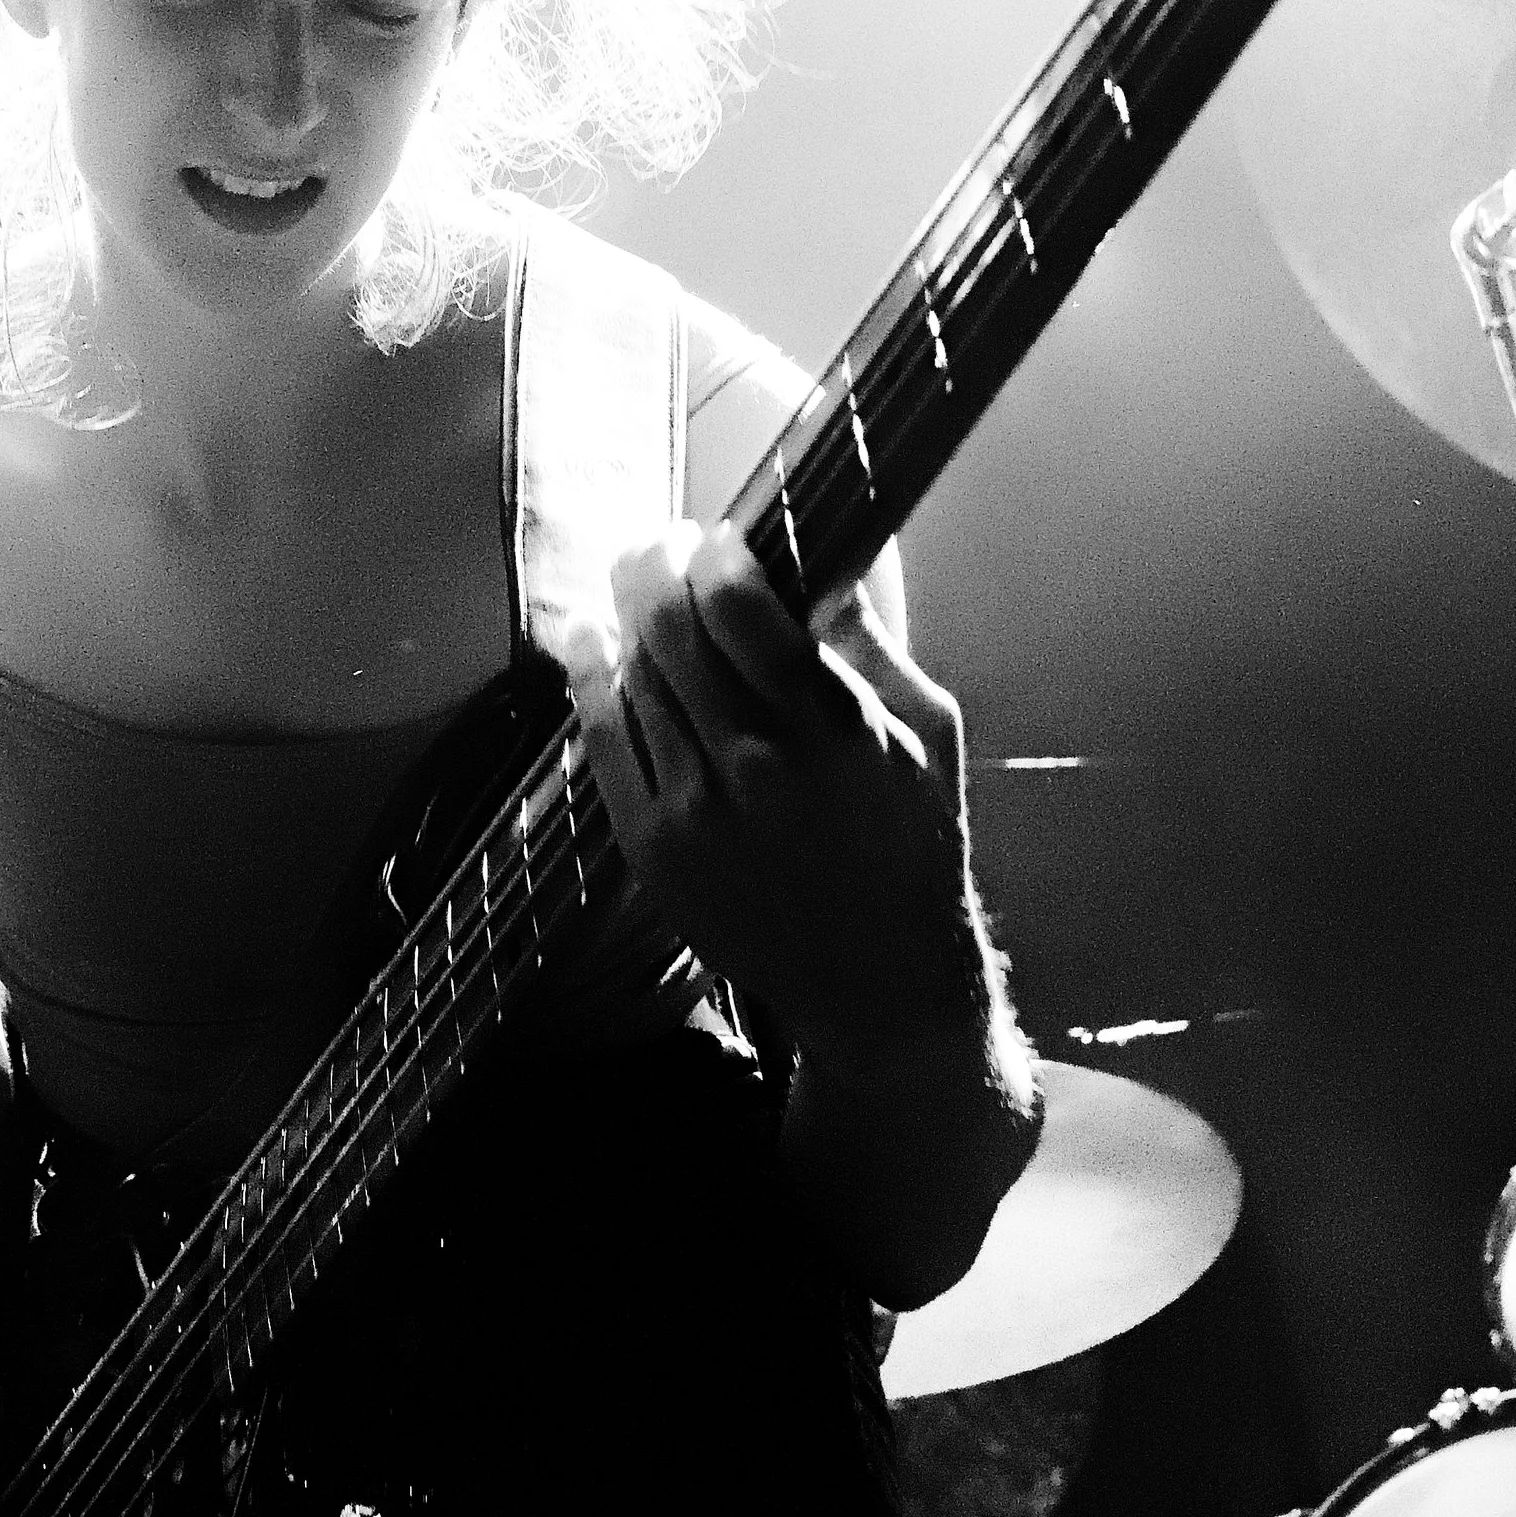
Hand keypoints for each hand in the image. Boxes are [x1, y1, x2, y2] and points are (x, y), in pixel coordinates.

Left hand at [555, 519, 982, 1082]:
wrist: (877, 979)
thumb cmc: (913, 843)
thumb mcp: (926, 733)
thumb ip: (875, 638)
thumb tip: (848, 544)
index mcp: (834, 730)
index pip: (742, 612)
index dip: (715, 557)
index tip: (717, 538)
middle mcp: (757, 767)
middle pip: (671, 631)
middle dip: (656, 567)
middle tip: (661, 543)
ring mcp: (695, 811)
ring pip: (633, 675)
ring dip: (626, 614)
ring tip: (635, 584)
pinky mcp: (652, 848)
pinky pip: (602, 738)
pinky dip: (589, 677)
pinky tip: (589, 638)